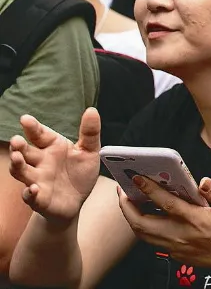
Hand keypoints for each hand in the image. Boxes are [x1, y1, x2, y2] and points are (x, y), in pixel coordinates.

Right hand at [8, 108, 101, 225]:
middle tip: (16, 140)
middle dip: (19, 146)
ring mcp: (38, 180)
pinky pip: (30, 196)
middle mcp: (41, 162)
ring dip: (17, 165)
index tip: (25, 119)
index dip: (32, 127)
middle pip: (25, 152)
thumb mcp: (89, 151)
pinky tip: (33, 189)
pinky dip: (30, 193)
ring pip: (22, 172)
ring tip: (16, 158)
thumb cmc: (79, 173)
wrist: (77, 202)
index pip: (40, 134)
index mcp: (52, 147)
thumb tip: (92, 110)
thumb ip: (90, 132)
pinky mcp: (39, 199)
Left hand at [118, 176, 210, 284]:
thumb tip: (203, 181)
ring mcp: (177, 247)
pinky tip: (148, 218)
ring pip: (144, 235)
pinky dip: (144, 229)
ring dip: (132, 219)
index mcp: (196, 220)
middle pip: (142, 224)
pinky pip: (153, 242)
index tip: (137, 178)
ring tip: (130, 203)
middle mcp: (181, 235)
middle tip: (122, 191)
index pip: (166, 203)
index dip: (149, 189)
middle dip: (127, 207)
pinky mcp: (177, 255)